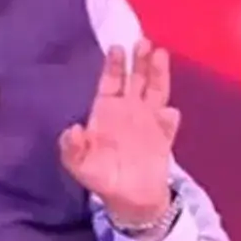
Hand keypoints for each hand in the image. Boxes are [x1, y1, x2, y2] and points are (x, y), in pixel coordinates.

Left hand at [59, 40, 181, 225]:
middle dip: (139, 60)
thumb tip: (72, 129)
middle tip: (142, 41)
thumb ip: (71, 148)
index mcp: (107, 110)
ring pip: (156, 91)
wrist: (129, 199)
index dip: (114, 66)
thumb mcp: (78, 164)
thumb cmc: (101, 176)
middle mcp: (129, 109)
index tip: (117, 48)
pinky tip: (169, 114)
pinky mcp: (164, 137)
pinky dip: (168, 119)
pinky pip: (168, 125)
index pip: (111, 82)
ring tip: (160, 54)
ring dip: (158, 74)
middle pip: (136, 79)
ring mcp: (149, 121)